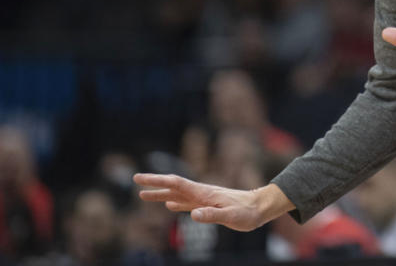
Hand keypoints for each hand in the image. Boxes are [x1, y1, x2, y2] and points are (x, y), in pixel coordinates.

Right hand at [133, 173, 293, 230]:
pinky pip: (186, 203)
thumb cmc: (247, 213)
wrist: (260, 208)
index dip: (157, 180)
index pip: (176, 184)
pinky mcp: (208, 205)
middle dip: (154, 183)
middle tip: (135, 180)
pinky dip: (175, 203)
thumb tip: (193, 214)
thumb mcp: (231, 216)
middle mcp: (201, 193)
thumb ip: (213, 215)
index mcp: (203, 193)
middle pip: (173, 186)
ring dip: (160, 194)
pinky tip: (169, 205)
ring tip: (143, 195)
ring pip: (177, 194)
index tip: (140, 179)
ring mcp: (203, 199)